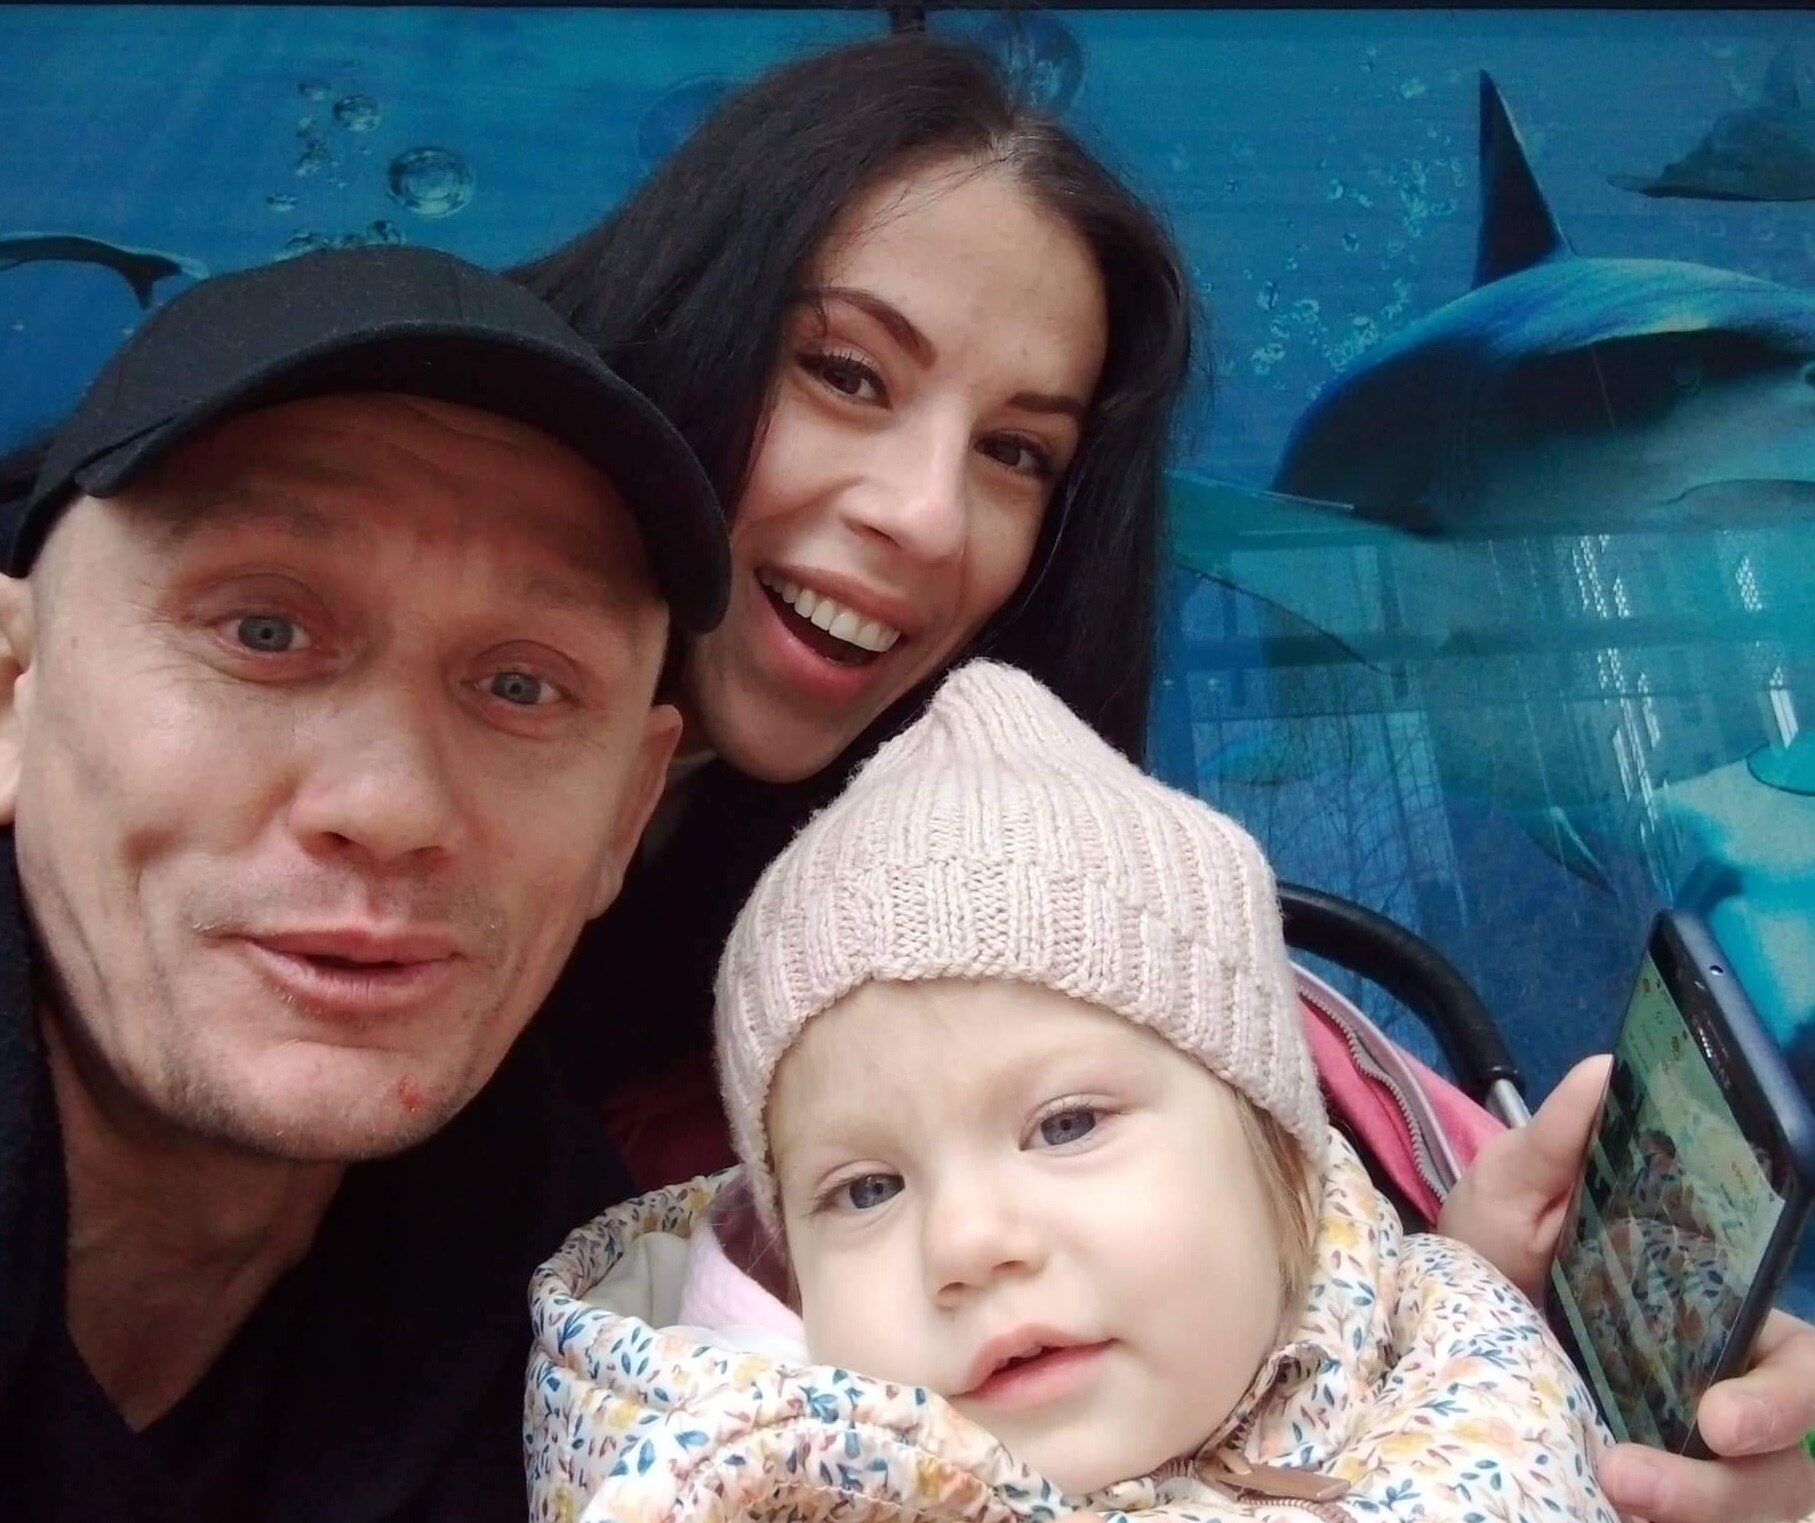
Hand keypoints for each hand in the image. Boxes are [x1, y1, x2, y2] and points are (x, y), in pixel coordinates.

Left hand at [1440, 1054, 1814, 1522]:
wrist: (1429, 1329)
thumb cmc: (1492, 1251)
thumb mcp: (1512, 1191)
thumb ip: (1560, 1140)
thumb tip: (1609, 1072)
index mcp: (1719, 1316)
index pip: (1800, 1364)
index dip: (1787, 1399)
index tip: (1719, 1419)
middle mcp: (1721, 1393)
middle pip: (1793, 1456)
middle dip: (1737, 1483)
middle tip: (1636, 1477)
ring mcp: (1690, 1456)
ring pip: (1754, 1507)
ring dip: (1690, 1510)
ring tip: (1607, 1489)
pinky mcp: (1657, 1497)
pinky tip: (1602, 1510)